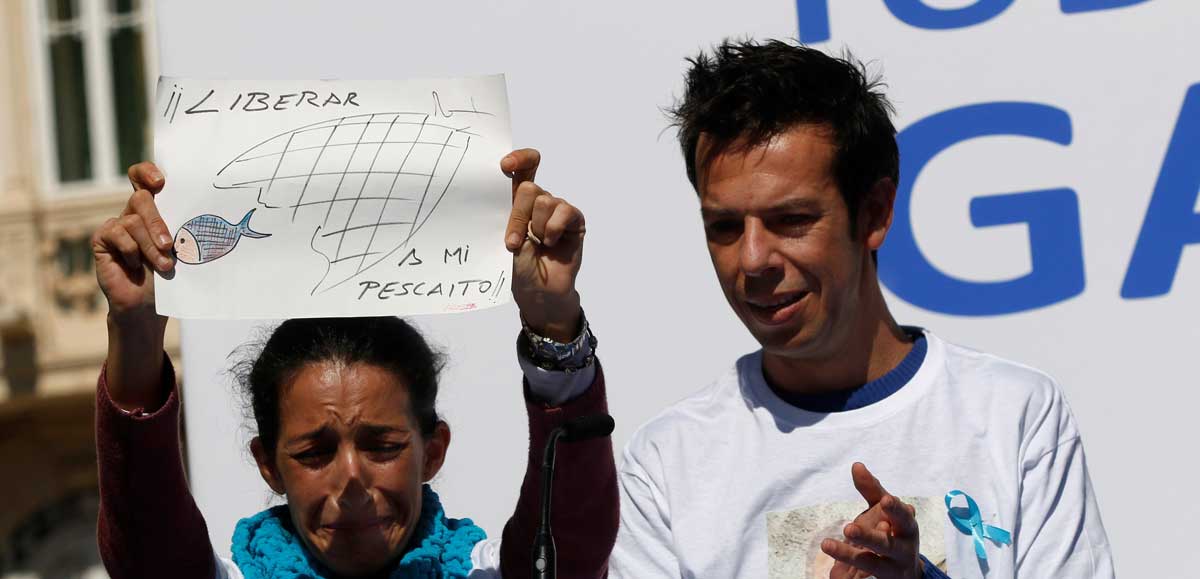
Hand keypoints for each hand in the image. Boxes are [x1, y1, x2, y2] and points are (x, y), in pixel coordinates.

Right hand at [94, 161, 173, 410]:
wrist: (148, 306)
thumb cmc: (172, 276)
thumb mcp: (187, 249)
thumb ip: (196, 230)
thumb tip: (240, 221)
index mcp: (155, 209)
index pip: (143, 176)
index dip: (147, 172)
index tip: (161, 182)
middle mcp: (134, 213)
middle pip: (141, 199)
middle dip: (157, 222)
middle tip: (170, 245)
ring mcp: (117, 225)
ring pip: (131, 221)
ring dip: (150, 246)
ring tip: (165, 266)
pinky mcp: (103, 239)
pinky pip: (114, 232)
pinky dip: (130, 250)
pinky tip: (137, 265)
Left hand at [501, 149, 584, 341]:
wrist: (540, 292)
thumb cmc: (521, 267)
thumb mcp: (510, 238)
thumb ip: (514, 214)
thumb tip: (516, 187)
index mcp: (519, 203)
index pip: (523, 168)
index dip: (518, 159)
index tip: (504, 165)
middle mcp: (539, 203)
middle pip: (529, 187)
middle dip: (519, 215)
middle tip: (513, 241)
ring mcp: (558, 211)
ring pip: (546, 200)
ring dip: (537, 226)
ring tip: (538, 245)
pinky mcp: (575, 221)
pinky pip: (565, 211)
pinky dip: (554, 228)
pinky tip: (552, 243)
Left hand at [821, 463, 922, 578]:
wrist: (905, 573)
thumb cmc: (892, 532)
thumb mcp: (884, 511)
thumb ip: (872, 490)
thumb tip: (856, 465)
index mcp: (906, 527)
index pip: (902, 517)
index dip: (895, 509)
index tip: (884, 500)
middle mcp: (903, 549)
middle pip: (887, 544)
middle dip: (869, 537)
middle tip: (848, 528)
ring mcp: (892, 569)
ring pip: (872, 565)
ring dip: (849, 556)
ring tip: (827, 545)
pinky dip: (851, 578)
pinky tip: (834, 575)